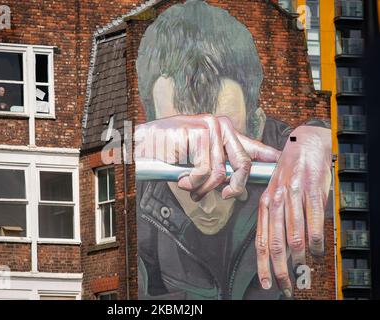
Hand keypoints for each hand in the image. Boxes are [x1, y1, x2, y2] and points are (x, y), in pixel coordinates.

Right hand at [135, 114, 280, 200]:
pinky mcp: (198, 132)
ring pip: (220, 173)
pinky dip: (192, 182)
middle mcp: (220, 125)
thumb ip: (218, 168)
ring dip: (203, 188)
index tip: (282, 163)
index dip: (269, 156)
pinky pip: (203, 171)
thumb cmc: (168, 152)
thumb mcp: (197, 160)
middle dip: (234, 187)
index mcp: (223, 131)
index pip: (252, 145)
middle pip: (242, 164)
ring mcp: (209, 127)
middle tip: (225, 196)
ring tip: (189, 188)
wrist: (141, 143)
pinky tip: (180, 179)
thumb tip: (236, 188)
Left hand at [255, 126, 331, 296]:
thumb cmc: (289, 171)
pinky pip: (313, 221)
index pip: (260, 240)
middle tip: (286, 286)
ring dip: (299, 258)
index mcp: (265, 203)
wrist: (305, 143)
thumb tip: (279, 247)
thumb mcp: (276, 193)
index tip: (266, 282)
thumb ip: (275, 218)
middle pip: (275, 243)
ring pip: (294, 235)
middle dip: (279, 269)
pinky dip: (316, 240)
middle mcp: (275, 201)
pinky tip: (318, 250)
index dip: (262, 264)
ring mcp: (293, 196)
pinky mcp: (311, 190)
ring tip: (303, 270)